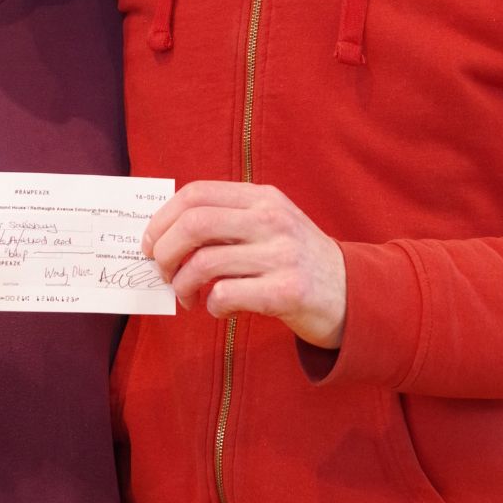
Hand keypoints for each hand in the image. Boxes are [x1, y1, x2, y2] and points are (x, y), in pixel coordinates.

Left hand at [142, 181, 347, 347]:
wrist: (352, 292)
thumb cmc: (297, 259)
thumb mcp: (270, 224)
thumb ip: (228, 220)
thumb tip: (164, 234)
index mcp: (263, 197)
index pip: (197, 193)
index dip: (162, 219)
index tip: (150, 244)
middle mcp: (272, 219)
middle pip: (193, 224)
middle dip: (163, 253)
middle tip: (163, 273)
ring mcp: (282, 254)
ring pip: (203, 264)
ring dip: (182, 287)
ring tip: (189, 297)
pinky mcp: (287, 291)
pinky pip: (225, 295)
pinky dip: (211, 306)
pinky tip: (220, 309)